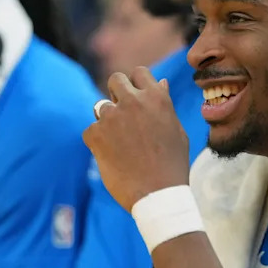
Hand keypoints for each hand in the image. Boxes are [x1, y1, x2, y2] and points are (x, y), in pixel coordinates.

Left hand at [85, 67, 189, 211]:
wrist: (158, 195)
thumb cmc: (172, 164)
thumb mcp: (177, 131)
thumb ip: (164, 105)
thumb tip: (160, 82)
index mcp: (156, 97)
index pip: (139, 72)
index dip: (136, 84)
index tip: (136, 97)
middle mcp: (133, 101)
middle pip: (115, 80)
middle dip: (117, 94)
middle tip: (123, 115)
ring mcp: (112, 117)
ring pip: (100, 107)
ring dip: (108, 121)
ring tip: (121, 145)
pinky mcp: (95, 135)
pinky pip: (91, 131)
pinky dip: (98, 143)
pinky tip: (113, 158)